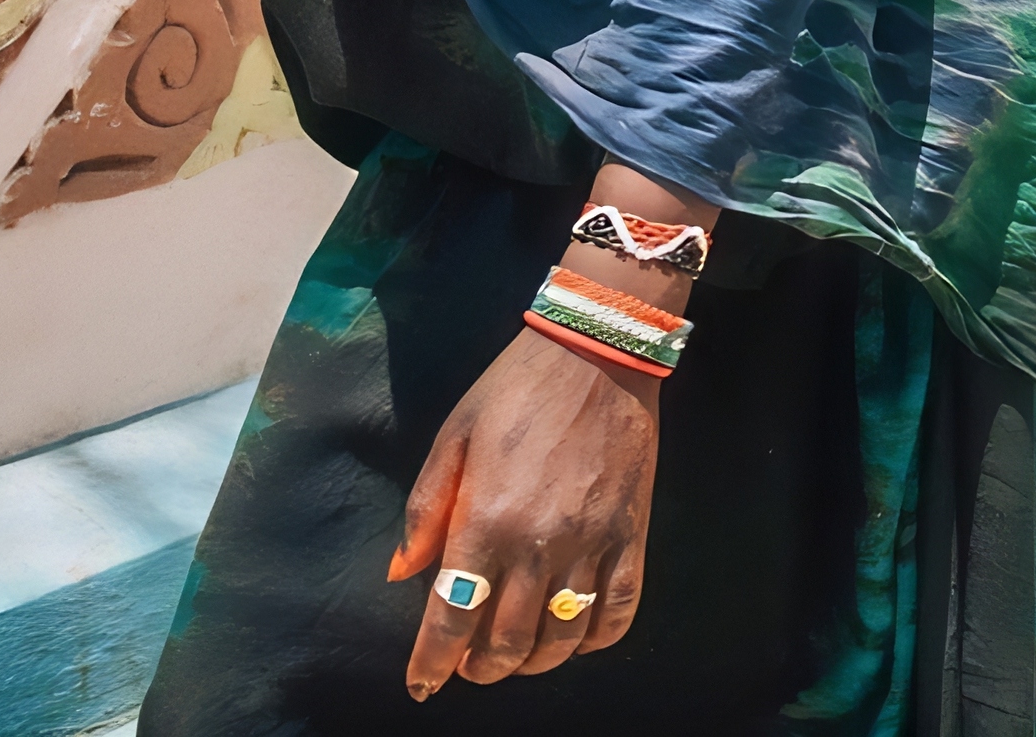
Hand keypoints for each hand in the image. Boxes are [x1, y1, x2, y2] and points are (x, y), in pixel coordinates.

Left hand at [393, 328, 659, 695]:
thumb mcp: (453, 436)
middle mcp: (537, 542)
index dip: (432, 662)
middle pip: (504, 641)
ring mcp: (591, 542)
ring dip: (533, 662)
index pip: (451, 616)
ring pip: (560, 639)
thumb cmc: (515, 388)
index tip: (422, 684)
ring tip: (517, 656)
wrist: (598, 350)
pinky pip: (616, 612)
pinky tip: (575, 637)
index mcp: (485, 519)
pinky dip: (593, 640)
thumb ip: (425, 508)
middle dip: (480, 668)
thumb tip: (402, 573)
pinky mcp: (632, 535)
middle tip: (470, 664)